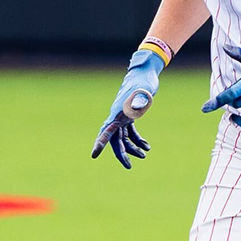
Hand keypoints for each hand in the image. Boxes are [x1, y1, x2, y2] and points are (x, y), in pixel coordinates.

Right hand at [91, 50, 163, 168]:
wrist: (145, 73)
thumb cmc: (144, 82)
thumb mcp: (144, 91)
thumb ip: (139, 100)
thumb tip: (134, 109)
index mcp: (118, 113)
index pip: (106, 131)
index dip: (100, 143)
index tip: (94, 155)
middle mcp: (117, 116)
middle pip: (114, 139)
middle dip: (121, 154)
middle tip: (129, 167)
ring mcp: (122, 116)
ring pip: (123, 138)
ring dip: (132, 148)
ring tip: (145, 154)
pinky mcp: (129, 116)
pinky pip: (129, 132)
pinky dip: (137, 140)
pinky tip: (146, 146)